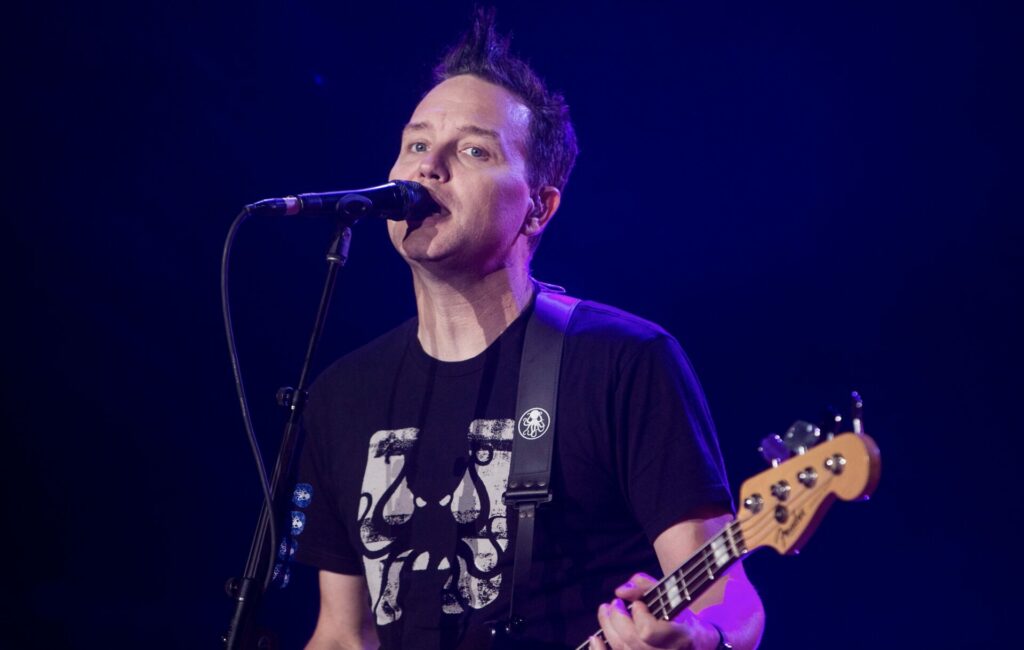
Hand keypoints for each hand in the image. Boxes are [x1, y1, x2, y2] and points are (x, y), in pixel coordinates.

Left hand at [588, 573, 718, 649]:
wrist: (697, 642)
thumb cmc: (680, 616)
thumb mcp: (671, 595)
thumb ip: (646, 587)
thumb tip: (620, 591)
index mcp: (680, 637)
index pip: (648, 631)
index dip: (638, 616)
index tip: (639, 605)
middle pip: (630, 640)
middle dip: (616, 618)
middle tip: (613, 604)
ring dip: (606, 628)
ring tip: (604, 611)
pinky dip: (600, 649)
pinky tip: (595, 638)